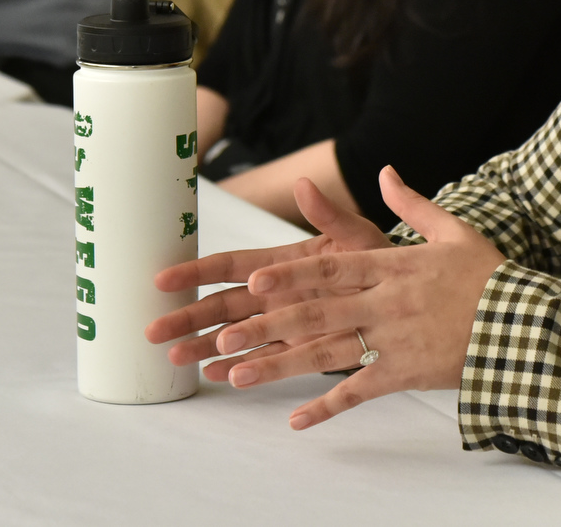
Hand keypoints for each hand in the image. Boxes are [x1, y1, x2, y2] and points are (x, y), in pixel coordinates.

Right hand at [147, 174, 391, 355]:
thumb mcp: (359, 237)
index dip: (196, 272)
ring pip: (235, 335)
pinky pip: (263, 359)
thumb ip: (331, 216)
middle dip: (187, 318)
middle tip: (152, 332)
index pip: (231, 266)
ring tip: (173, 360)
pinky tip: (212, 375)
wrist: (408, 296)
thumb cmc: (382, 261)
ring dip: (204, 346)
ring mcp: (284, 321)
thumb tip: (304, 184)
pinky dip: (239, 367)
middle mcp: (276, 292)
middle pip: (222, 306)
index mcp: (282, 262)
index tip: (162, 280)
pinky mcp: (300, 348)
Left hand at [150, 167, 505, 430]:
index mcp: (393, 266)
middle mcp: (386, 304)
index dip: (291, 274)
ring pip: (327, 353)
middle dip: (268, 323)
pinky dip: (327, 407)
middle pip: (318, 313)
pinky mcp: (404, 374)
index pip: (333, 269)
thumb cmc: (488, 277)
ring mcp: (393, 342)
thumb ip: (411, 204)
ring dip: (280, 364)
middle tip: (222, 333)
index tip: (253, 279)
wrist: (524, 325)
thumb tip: (385, 171)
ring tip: (238, 373)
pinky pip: (359, 392)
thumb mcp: (453, 231)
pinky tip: (296, 420)